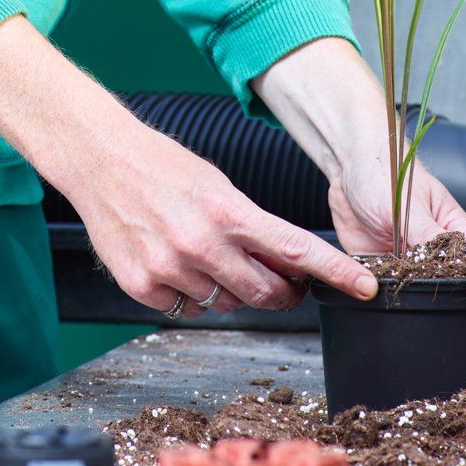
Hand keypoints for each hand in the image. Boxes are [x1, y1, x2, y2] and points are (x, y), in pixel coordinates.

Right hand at [71, 116, 380, 318]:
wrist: (99, 158)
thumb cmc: (161, 165)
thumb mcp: (216, 184)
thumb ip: (249, 226)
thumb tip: (283, 267)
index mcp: (226, 209)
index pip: (295, 249)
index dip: (336, 272)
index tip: (367, 287)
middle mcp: (200, 242)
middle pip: (266, 292)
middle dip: (280, 290)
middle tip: (278, 279)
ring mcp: (170, 268)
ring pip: (224, 304)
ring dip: (224, 287)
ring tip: (199, 250)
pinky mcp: (142, 286)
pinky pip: (185, 308)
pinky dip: (186, 292)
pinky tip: (171, 260)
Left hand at [329, 149, 465, 313]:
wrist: (345, 165)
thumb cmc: (386, 172)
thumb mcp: (409, 204)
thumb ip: (427, 237)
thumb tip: (449, 269)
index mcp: (453, 230)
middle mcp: (435, 251)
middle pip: (460, 285)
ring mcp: (410, 263)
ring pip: (427, 295)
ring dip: (433, 311)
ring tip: (450, 334)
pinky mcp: (383, 270)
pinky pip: (392, 294)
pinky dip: (396, 306)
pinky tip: (401, 319)